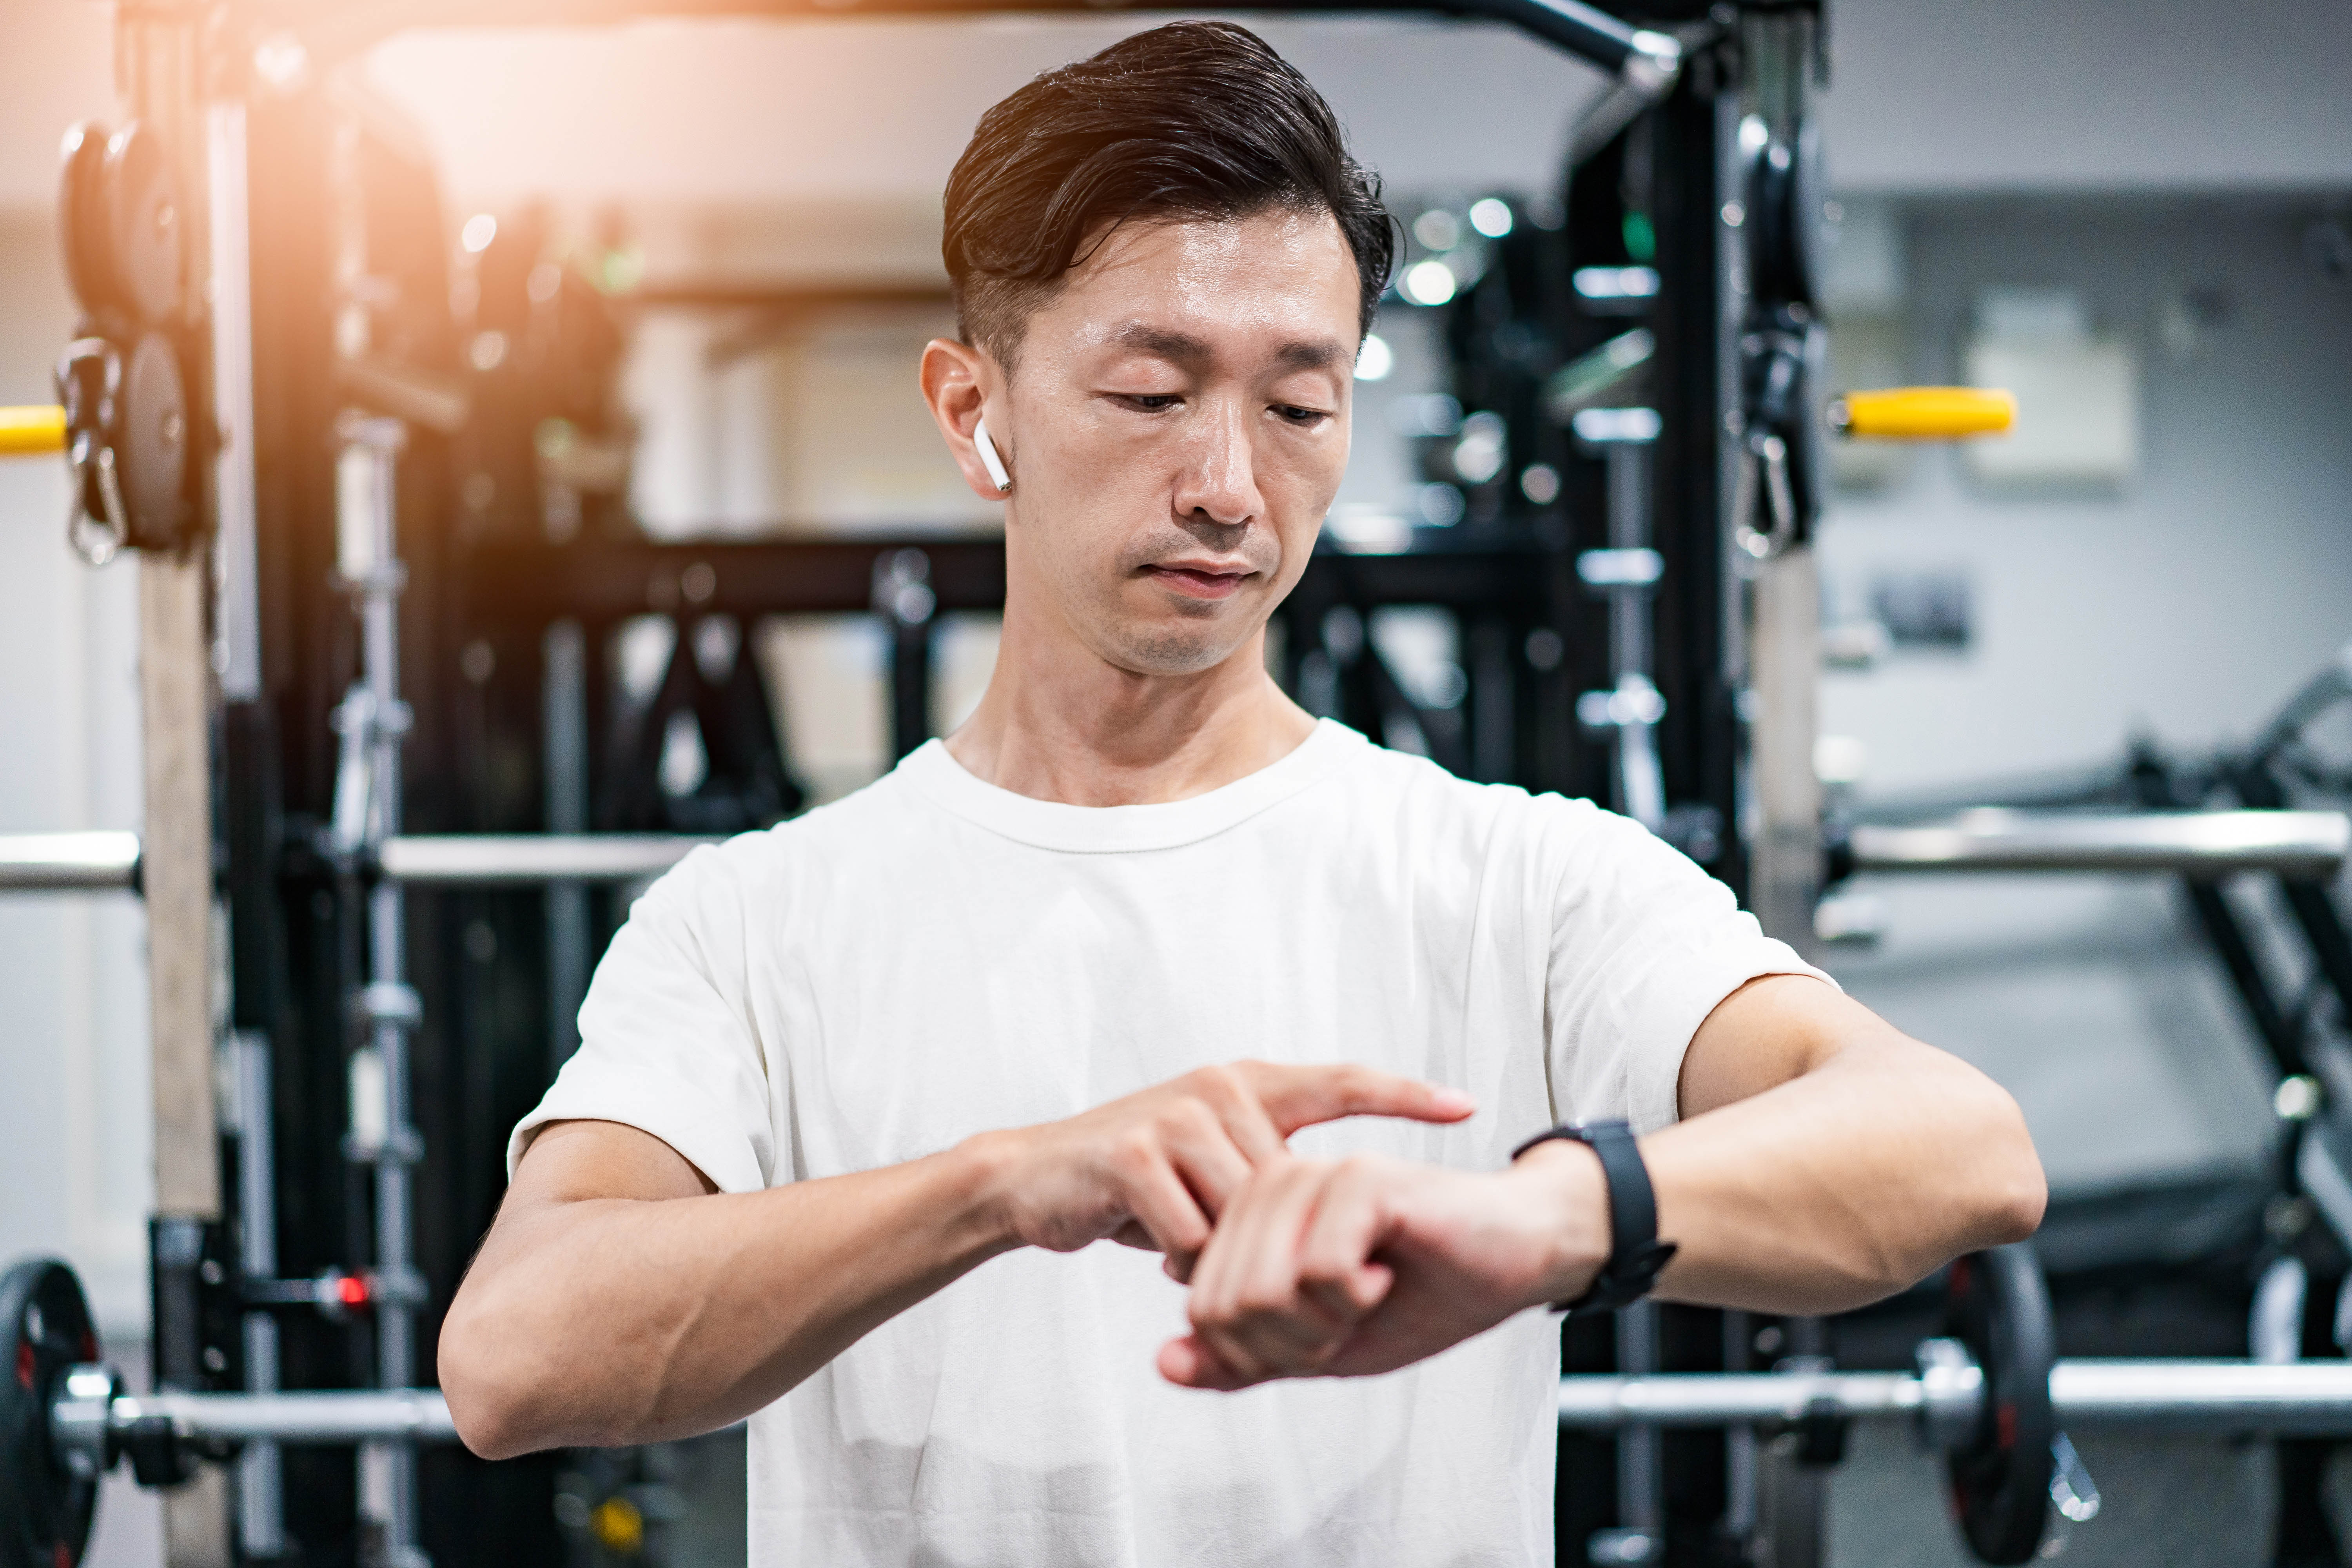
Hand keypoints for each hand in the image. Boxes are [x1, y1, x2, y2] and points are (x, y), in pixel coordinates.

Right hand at [973, 1062, 1474, 1282]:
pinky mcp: (1136, 1155)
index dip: (1404, 1094)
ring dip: (1219, 1252)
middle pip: (1286, 1188)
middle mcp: (1216, 1088)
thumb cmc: (1134, 1182)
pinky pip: (1192, 1237)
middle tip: (1233, 1261)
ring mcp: (1175, 1116)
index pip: (1341, 1082)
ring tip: (1179, 1248)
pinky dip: (1180, 1259)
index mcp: (1245, 1085)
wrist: (1034, 1179)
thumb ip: (1264, 1172)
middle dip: (1270, 1240)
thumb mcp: (1209, 1165)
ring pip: (1242, 1217)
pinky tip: (1152, 1249)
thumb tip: (1326, 1208)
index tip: (1465, 1105)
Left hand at [1157, 1140, 1610, 1388]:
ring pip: (1265, 1288)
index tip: (1325, 1332)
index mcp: (1256, 1217)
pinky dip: (1355, 1296)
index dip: (1265, 1353)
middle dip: (1292, 1343)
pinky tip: (1387, 1275)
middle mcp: (1274, 1187)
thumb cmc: (1427, 1294)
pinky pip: (1319, 1268)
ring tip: (1369, 1293)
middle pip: (1228, 1306)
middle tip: (1351, 1316)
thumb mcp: (1321, 1346)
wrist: (1515, 1259)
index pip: (1205, 1311)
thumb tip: (1165, 1364)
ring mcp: (1313, 1176)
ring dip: (1324, 1322)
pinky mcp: (1358, 1179)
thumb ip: (1241, 1357)